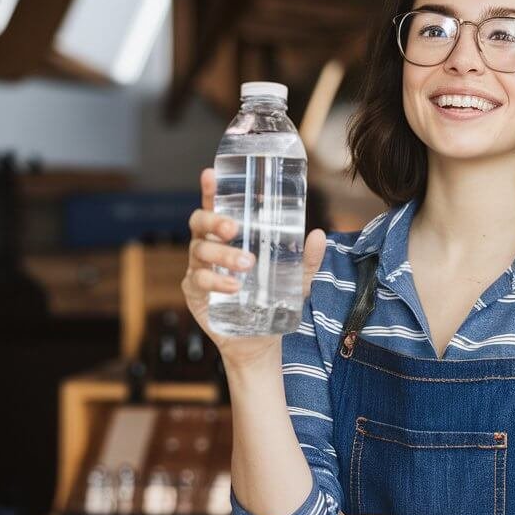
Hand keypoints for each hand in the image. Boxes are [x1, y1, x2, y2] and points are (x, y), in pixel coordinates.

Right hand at [182, 167, 327, 365]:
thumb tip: (318, 235)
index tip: (210, 173)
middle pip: (199, 223)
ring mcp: (199, 268)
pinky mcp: (195, 292)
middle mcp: (210, 246)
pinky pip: (199, 280)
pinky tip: (235, 287)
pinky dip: (217, 281)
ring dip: (223, 254)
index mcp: (229, 236)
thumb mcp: (296, 279)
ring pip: (200, 250)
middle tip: (234, 227)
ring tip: (247, 264)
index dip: (210, 189)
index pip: (216, 206)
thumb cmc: (273, 300)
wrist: (260, 340)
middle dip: (214, 220)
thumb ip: (307, 259)